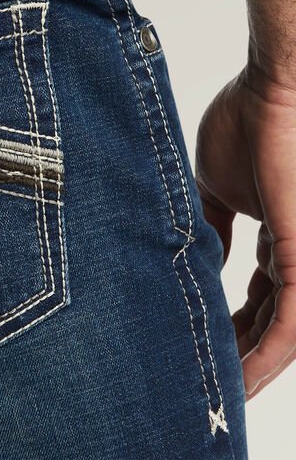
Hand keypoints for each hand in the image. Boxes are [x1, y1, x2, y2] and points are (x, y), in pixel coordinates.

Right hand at [195, 59, 295, 400]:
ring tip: (218, 390)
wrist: (274, 91)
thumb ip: (212, 226)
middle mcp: (295, 253)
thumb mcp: (217, 186)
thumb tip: (197, 255)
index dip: (231, 321)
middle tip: (206, 376)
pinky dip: (266, 356)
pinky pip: (292, 324)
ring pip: (284, 332)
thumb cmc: (248, 123)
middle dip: (238, 348)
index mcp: (277, 235)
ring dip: (251, 364)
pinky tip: (242, 380)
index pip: (257, 294)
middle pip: (270, 318)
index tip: (201, 341)